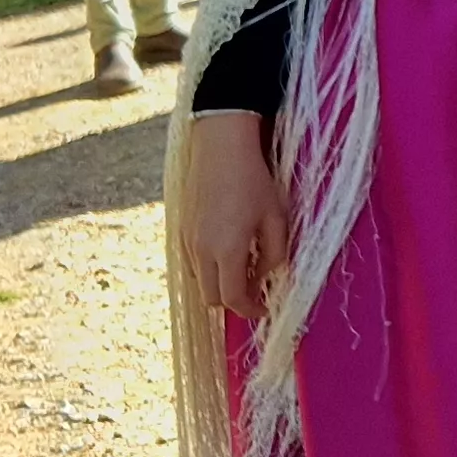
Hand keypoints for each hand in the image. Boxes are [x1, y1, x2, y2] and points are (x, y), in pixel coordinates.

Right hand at [181, 114, 293, 319]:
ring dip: (219, 283)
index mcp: (226, 250)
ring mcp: (187, 240)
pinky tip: (226, 250)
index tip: (265, 307)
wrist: (220, 146)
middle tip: (256, 290)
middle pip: (211, 298)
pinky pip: (192, 262)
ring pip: (199, 281)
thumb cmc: (254, 179)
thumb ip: (274, 254)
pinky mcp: (180, 229)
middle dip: (234, 301)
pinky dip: (208, 267)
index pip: (233, 299)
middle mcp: (201, 250)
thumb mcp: (276, 217)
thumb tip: (266, 276)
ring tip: (244, 265)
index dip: (250, 310)